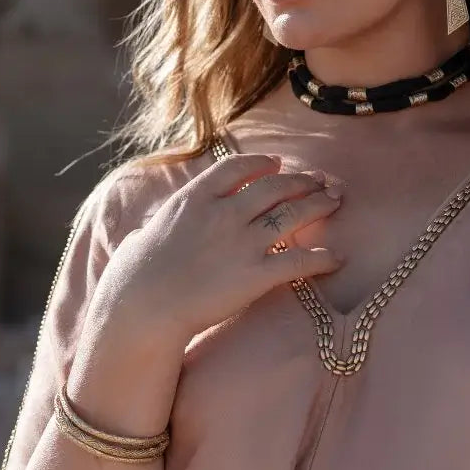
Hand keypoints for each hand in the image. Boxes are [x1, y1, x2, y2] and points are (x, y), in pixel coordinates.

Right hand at [94, 154, 343, 342]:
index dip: (262, 163)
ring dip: (318, 205)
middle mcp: (224, 213)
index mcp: (195, 198)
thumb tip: (144, 235)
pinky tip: (336, 258)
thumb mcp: (144, 234)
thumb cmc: (134, 276)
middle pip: (274, 187)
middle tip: (321, 180)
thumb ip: (159, 228)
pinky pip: (299, 261)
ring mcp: (243, 243)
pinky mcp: (256, 275)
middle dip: (302, 180)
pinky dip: (322, 258)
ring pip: (293, 215)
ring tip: (335, 201)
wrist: (142, 306)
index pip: (237, 167)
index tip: (276, 163)